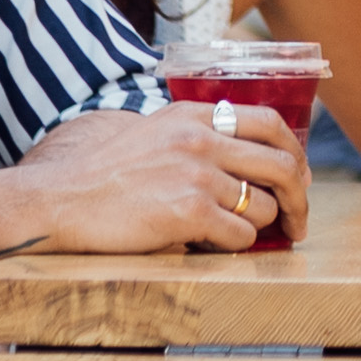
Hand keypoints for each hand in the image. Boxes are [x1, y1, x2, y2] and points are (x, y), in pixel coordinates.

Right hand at [21, 98, 310, 253]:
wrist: (61, 200)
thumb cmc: (106, 175)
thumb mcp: (155, 133)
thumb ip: (199, 136)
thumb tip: (250, 160)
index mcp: (195, 114)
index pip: (271, 123)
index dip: (294, 154)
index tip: (299, 178)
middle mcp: (201, 139)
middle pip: (281, 166)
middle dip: (298, 200)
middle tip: (298, 223)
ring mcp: (196, 174)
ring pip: (261, 206)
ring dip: (257, 227)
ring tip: (234, 235)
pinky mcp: (188, 211)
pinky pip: (239, 235)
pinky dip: (233, 245)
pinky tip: (210, 244)